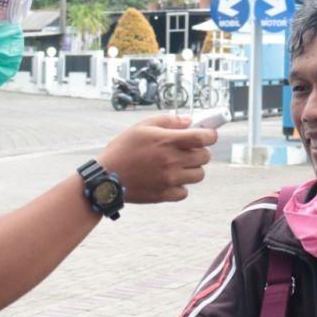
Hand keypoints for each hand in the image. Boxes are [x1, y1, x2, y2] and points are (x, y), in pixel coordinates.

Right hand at [97, 114, 217, 202]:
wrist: (106, 178)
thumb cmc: (122, 149)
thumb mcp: (141, 127)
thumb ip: (168, 121)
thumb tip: (189, 121)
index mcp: (167, 141)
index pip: (203, 138)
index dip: (210, 135)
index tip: (208, 134)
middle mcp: (171, 161)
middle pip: (205, 157)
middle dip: (199, 151)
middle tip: (187, 150)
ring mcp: (169, 179)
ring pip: (199, 175)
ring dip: (192, 169)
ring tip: (177, 165)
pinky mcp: (165, 194)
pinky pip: (185, 191)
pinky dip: (180, 186)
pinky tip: (168, 179)